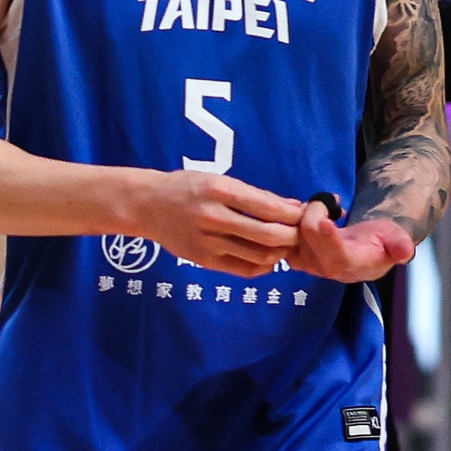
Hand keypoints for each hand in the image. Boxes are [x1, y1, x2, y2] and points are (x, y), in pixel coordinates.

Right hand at [139, 172, 304, 277]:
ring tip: (285, 245)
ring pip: (261, 255)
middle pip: (270, 235)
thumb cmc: (185, 187)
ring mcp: (208, 241)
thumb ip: (253, 195)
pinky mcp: (204, 260)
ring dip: (281, 252)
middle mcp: (214, 217)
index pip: (270, 208)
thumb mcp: (217, 180)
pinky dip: (264, 266)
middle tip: (299, 233)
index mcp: (219, 190)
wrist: (146, 205)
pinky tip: (267, 258)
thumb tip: (292, 205)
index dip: (294, 214)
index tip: (303, 214)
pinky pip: (244, 269)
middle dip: (293, 236)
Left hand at [285, 206, 414, 282]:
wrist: (364, 249)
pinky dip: (290, 217)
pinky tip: (306, 210)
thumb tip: (405, 252)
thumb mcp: (397, 240)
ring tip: (323, 206)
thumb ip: (400, 245)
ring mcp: (304, 261)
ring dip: (303, 212)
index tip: (326, 223)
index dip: (329, 238)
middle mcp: (324, 266)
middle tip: (331, 200)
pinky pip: (281, 231)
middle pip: (308, 232)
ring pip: (291, 229)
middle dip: (317, 209)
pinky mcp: (292, 253)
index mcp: (350, 264)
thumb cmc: (382, 242)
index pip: (335, 253)